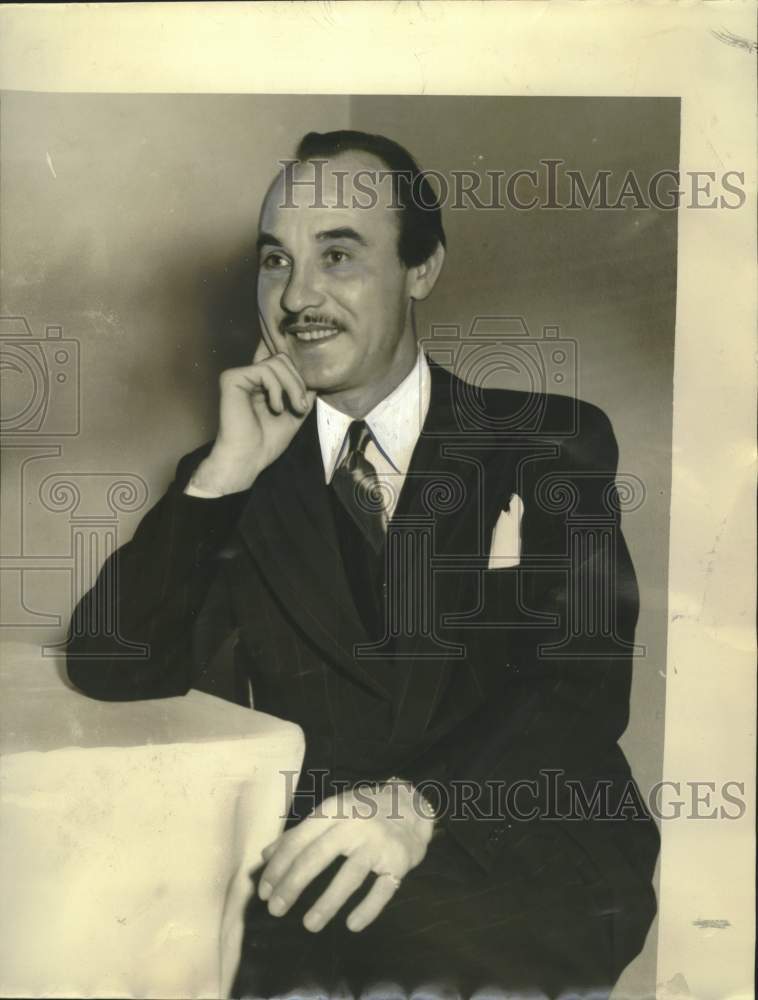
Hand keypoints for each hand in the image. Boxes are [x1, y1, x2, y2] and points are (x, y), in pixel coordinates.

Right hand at [189, 338, 315, 495]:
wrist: (248, 458)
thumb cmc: (267, 442)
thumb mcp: (295, 414)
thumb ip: (303, 392)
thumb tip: (317, 373)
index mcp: (261, 383)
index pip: (280, 360)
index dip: (296, 367)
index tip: (308, 391)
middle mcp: (249, 376)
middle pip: (283, 358)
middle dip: (299, 382)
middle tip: (303, 407)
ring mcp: (239, 376)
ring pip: (277, 362)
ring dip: (292, 386)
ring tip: (294, 409)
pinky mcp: (232, 378)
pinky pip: (265, 370)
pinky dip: (277, 390)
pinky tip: (275, 409)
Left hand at [257, 784, 434, 933]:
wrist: (412, 803)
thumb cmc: (363, 810)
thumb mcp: (332, 812)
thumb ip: (300, 833)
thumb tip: (265, 856)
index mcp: (335, 810)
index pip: (299, 840)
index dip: (278, 867)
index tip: (264, 892)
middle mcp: (355, 824)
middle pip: (318, 856)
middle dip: (292, 885)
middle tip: (275, 910)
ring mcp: (378, 844)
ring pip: (350, 876)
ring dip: (327, 903)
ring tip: (309, 925)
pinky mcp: (399, 861)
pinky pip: (383, 890)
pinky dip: (368, 909)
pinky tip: (352, 925)